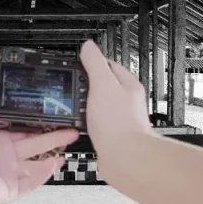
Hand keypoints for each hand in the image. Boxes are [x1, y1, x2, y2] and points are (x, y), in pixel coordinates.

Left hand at [0, 64, 78, 203]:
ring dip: (50, 159)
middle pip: (33, 146)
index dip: (40, 125)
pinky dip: (43, 176)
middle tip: (71, 132)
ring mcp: (5, 173)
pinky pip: (30, 184)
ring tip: (66, 151)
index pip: (23, 129)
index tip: (56, 118)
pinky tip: (54, 165)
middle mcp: (1, 154)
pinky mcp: (8, 190)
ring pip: (34, 167)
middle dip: (53, 139)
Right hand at [79, 40, 152, 176]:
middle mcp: (127, 102)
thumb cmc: (118, 122)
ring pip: (101, 106)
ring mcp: (120, 119)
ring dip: (88, 105)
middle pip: (105, 86)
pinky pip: (98, 124)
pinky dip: (88, 123)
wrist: (124, 157)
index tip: (79, 62)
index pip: (109, 65)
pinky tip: (82, 125)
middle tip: (74, 84)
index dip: (93, 62)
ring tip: (76, 105)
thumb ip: (94, 64)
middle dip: (89, 85)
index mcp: (127, 85)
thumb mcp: (102, 84)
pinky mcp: (113, 136)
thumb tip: (89, 46)